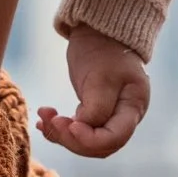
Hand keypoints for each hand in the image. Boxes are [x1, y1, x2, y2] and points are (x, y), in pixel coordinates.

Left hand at [37, 27, 151, 157]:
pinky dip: (61, 129)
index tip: (69, 124)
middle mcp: (126, 116)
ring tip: (44, 118)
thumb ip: (95, 107)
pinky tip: (44, 122)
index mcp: (133, 106)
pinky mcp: (95, 112)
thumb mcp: (100, 76)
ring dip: (63, 135)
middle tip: (51, 121)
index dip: (89, 139)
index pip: (114, 138)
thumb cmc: (104, 50)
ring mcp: (111, 115)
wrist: (100, 32)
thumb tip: (81, 129)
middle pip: (101, 145)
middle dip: (73, 139)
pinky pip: (80, 130)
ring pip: (88, 141)